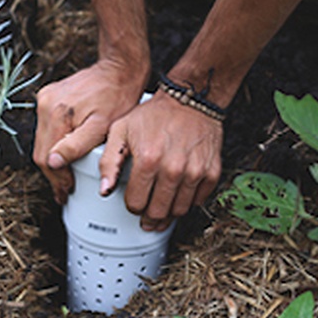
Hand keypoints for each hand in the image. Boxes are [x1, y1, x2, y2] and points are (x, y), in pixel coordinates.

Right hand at [32, 60, 146, 204]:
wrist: (120, 67)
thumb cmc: (118, 97)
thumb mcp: (102, 127)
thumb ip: (76, 146)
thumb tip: (52, 163)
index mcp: (57, 114)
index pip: (48, 158)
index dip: (57, 180)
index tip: (65, 192)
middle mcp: (45, 105)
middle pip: (41, 150)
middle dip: (53, 173)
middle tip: (64, 190)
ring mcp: (44, 99)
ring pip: (42, 140)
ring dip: (52, 159)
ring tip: (65, 175)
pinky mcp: (48, 96)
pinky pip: (45, 127)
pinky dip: (53, 142)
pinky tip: (64, 151)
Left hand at [97, 93, 221, 231]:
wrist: (191, 100)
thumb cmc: (155, 115)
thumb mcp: (120, 131)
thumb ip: (109, 162)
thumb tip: (105, 190)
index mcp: (148, 160)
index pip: (136, 203)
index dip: (132, 206)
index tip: (133, 203)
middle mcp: (173, 169)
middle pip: (158, 212)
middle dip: (149, 218)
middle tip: (146, 217)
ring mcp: (195, 171)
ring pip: (179, 210)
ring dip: (169, 215)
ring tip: (162, 211)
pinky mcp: (212, 171)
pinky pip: (199, 201)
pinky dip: (189, 203)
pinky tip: (179, 197)